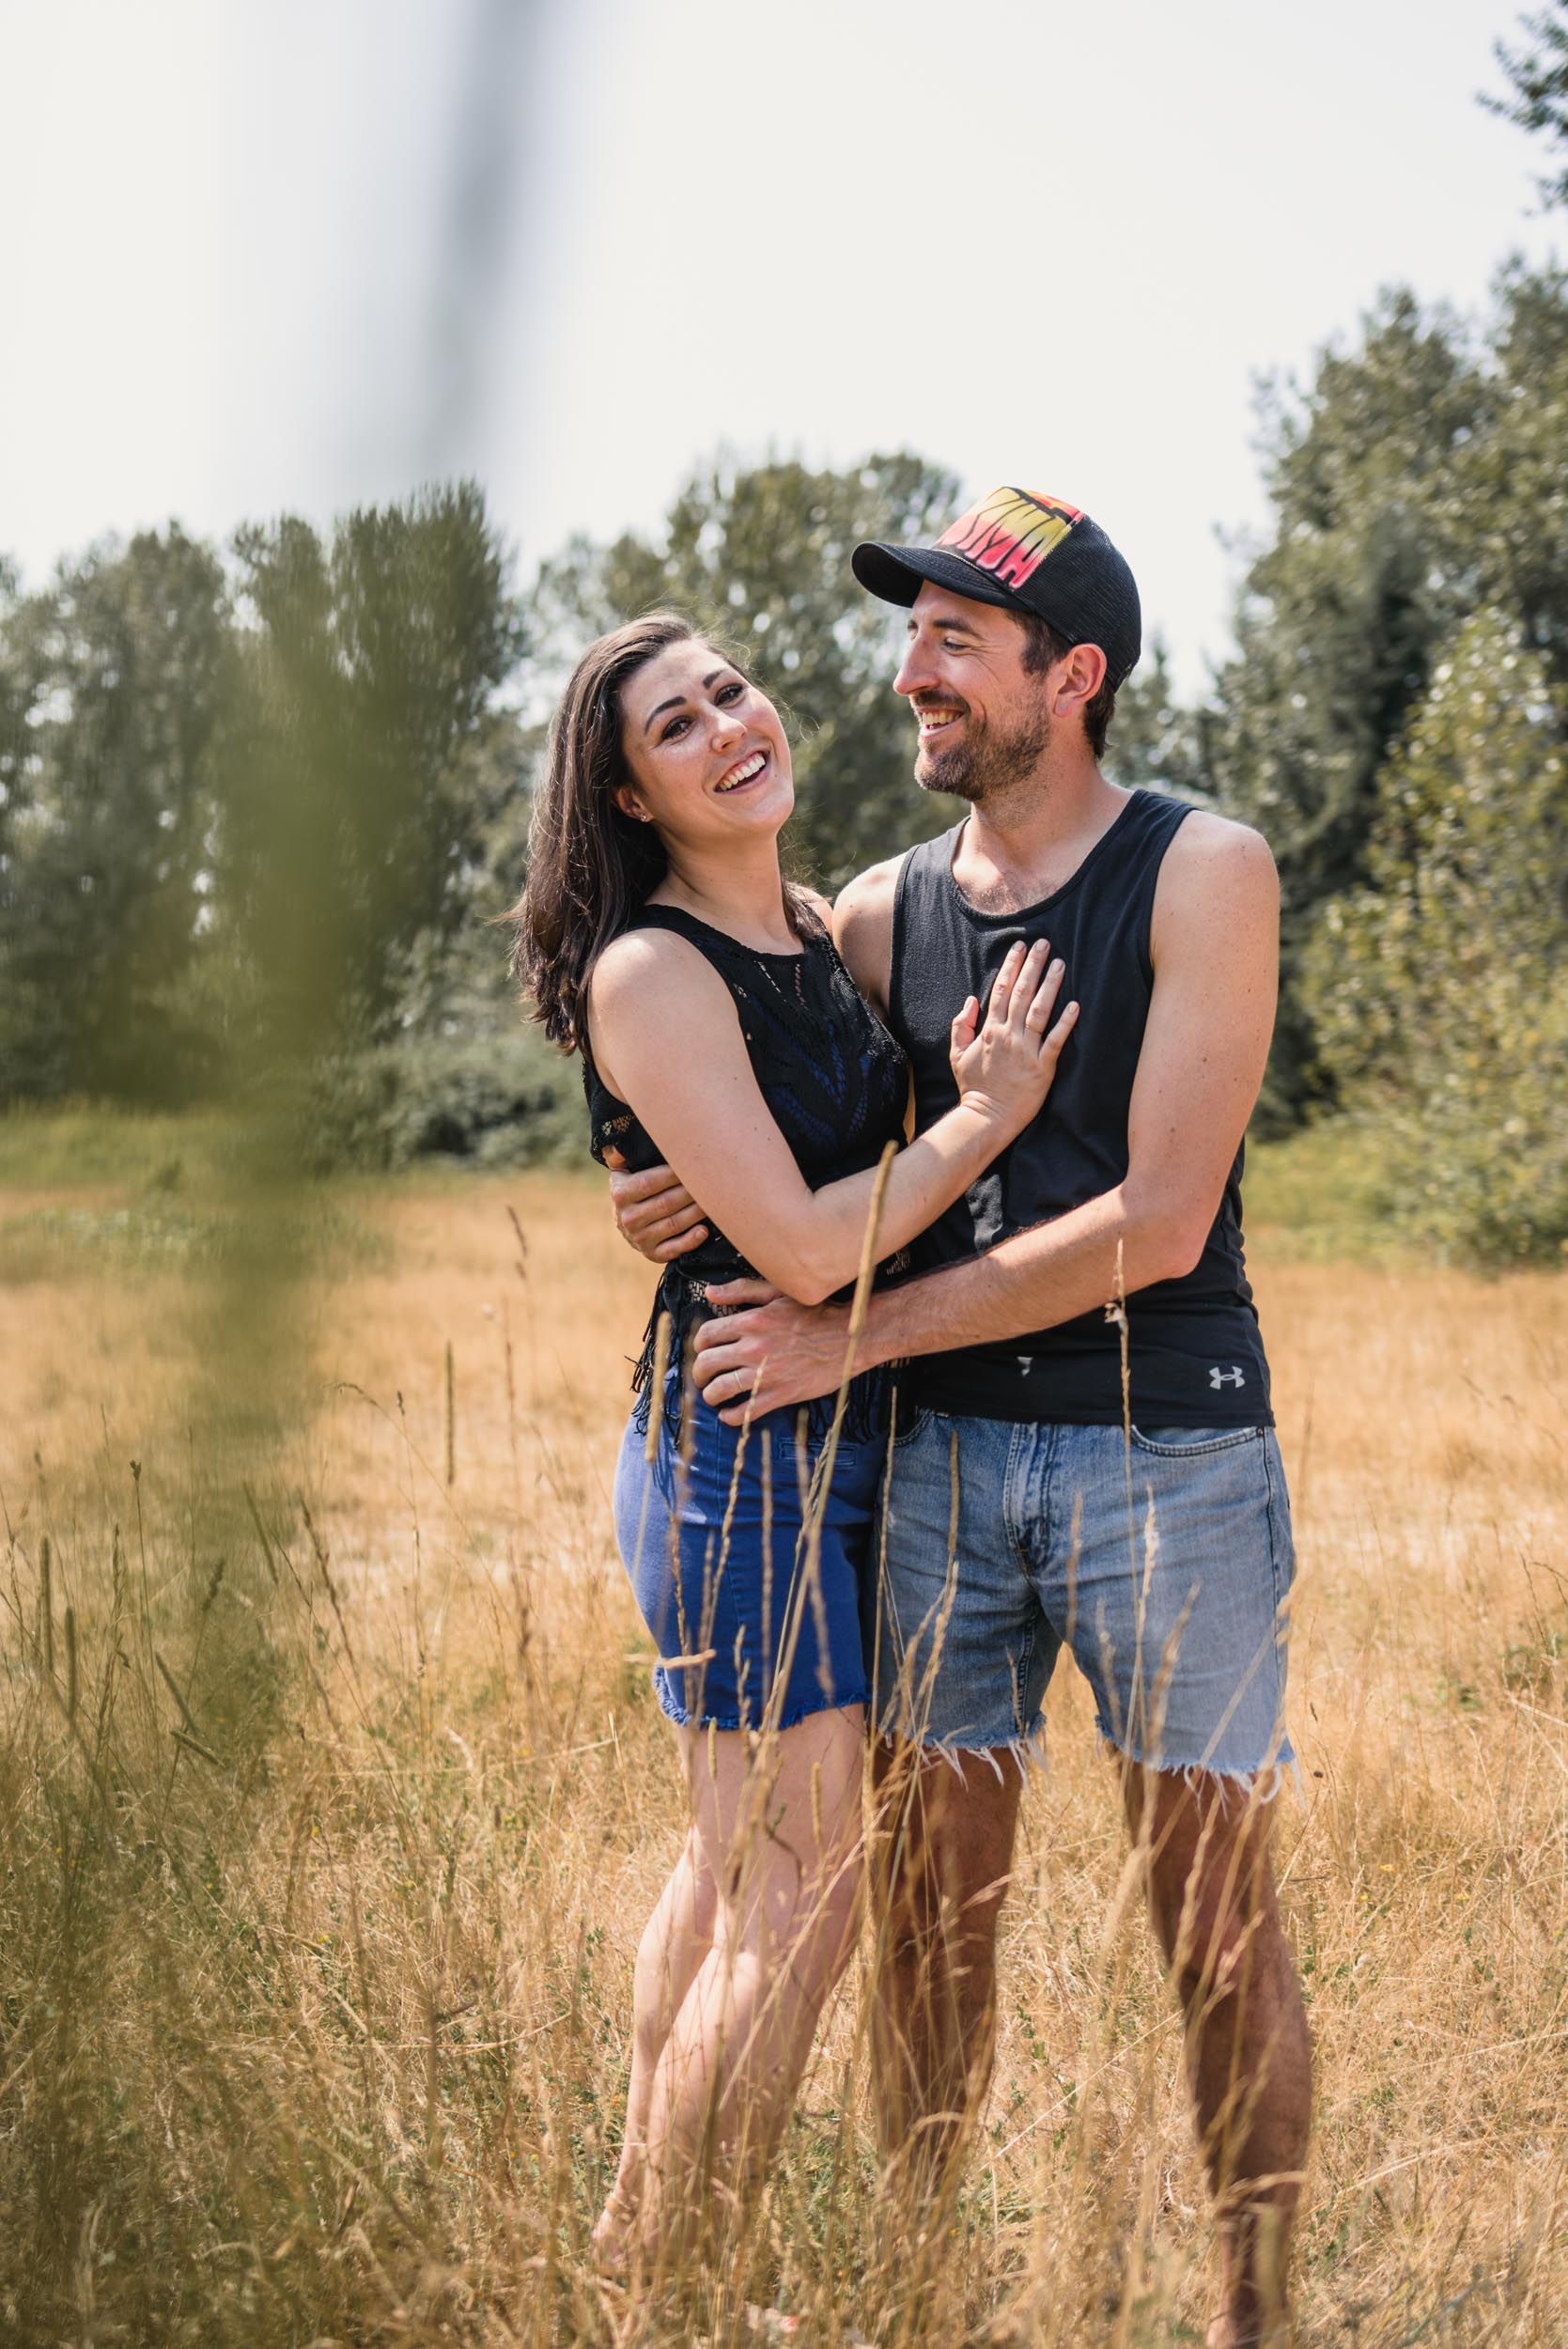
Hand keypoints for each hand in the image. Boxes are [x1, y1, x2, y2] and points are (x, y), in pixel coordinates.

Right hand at [603, 1146, 708, 1262]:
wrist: (627, 1224)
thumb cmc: (633, 1190)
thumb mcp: (622, 1172)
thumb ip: (620, 1156)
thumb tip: (617, 1144)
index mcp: (621, 1194)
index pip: (649, 1183)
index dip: (673, 1174)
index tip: (692, 1165)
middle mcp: (628, 1218)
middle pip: (665, 1203)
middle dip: (689, 1192)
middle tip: (709, 1182)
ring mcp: (640, 1239)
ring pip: (673, 1224)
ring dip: (695, 1213)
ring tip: (712, 1201)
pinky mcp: (652, 1254)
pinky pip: (674, 1249)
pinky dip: (690, 1241)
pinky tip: (704, 1230)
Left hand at [692, 1279, 851, 1423]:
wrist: (849, 1337)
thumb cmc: (815, 1312)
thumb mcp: (778, 1293)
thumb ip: (742, 1290)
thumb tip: (710, 1293)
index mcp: (751, 1321)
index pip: (707, 1336)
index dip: (699, 1345)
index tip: (703, 1350)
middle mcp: (753, 1348)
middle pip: (707, 1364)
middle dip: (699, 1372)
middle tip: (703, 1375)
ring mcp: (766, 1373)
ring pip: (721, 1389)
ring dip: (710, 1395)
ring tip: (713, 1395)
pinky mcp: (781, 1394)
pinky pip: (745, 1412)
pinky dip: (731, 1416)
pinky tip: (729, 1414)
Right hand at [948, 937, 1077, 1137]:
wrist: (987, 1117)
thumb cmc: (974, 1087)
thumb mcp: (957, 1055)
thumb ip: (961, 1025)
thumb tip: (970, 1000)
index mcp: (990, 1030)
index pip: (1002, 990)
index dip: (1012, 966)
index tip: (1019, 947)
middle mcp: (1009, 1035)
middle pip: (1023, 993)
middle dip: (1033, 966)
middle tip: (1044, 943)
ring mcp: (1027, 1050)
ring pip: (1040, 1010)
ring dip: (1051, 985)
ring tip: (1060, 963)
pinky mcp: (1043, 1067)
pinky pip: (1056, 1040)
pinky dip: (1066, 1022)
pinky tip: (1075, 1004)